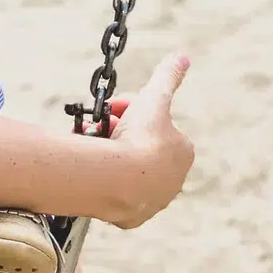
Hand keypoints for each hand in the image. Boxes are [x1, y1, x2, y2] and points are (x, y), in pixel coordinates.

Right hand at [99, 53, 193, 228]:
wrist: (120, 178)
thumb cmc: (141, 137)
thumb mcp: (153, 97)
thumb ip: (168, 77)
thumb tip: (183, 57)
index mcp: (182, 150)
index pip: (154, 125)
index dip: (130, 113)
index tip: (112, 109)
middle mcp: (173, 178)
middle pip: (139, 147)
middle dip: (117, 133)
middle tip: (98, 126)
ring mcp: (153, 199)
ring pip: (127, 171)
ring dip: (109, 155)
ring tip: (90, 145)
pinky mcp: (133, 215)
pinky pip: (116, 195)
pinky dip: (105, 182)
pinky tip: (95, 171)